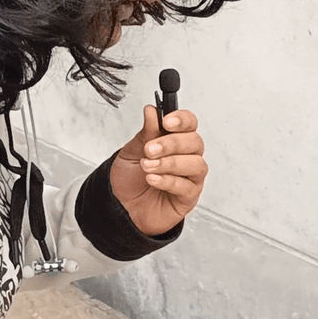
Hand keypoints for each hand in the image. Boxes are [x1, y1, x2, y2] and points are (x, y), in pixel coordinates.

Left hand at [110, 105, 207, 235]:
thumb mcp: (132, 152)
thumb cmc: (130, 179)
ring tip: (148, 167)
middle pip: (195, 142)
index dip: (182, 120)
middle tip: (149, 149)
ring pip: (196, 164)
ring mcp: (190, 177)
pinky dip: (169, 181)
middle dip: (171, 143)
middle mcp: (187, 157)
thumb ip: (145, 133)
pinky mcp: (189, 197)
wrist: (122, 207)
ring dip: (170, 163)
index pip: (189, 124)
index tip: (167, 121)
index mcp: (175, 141)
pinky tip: (153, 179)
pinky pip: (187, 186)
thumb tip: (152, 111)